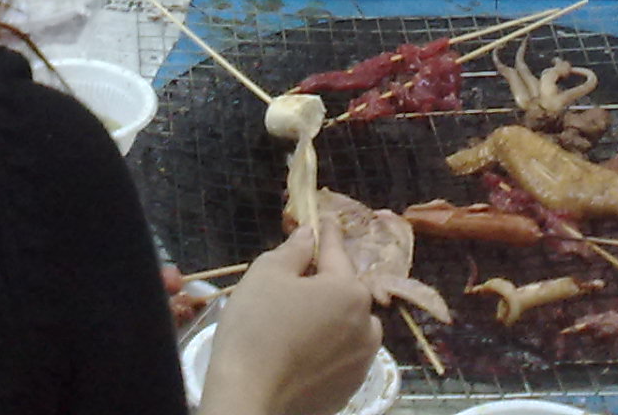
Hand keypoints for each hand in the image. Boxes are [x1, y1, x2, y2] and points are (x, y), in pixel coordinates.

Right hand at [197, 216, 381, 414]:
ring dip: (329, 316)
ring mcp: (362, 360)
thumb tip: (310, 236)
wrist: (251, 399)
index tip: (323, 220)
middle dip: (324, 281)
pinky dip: (327, 345)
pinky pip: (341, 353)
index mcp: (349, 291)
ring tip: (295, 320)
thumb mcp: (267, 274)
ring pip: (347, 324)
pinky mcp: (351, 387)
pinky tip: (300, 348)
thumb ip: (294, 250)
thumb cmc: (256, 328)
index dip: (326, 233)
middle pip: (345, 291)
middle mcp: (367, 324)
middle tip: (293, 281)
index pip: (337, 251)